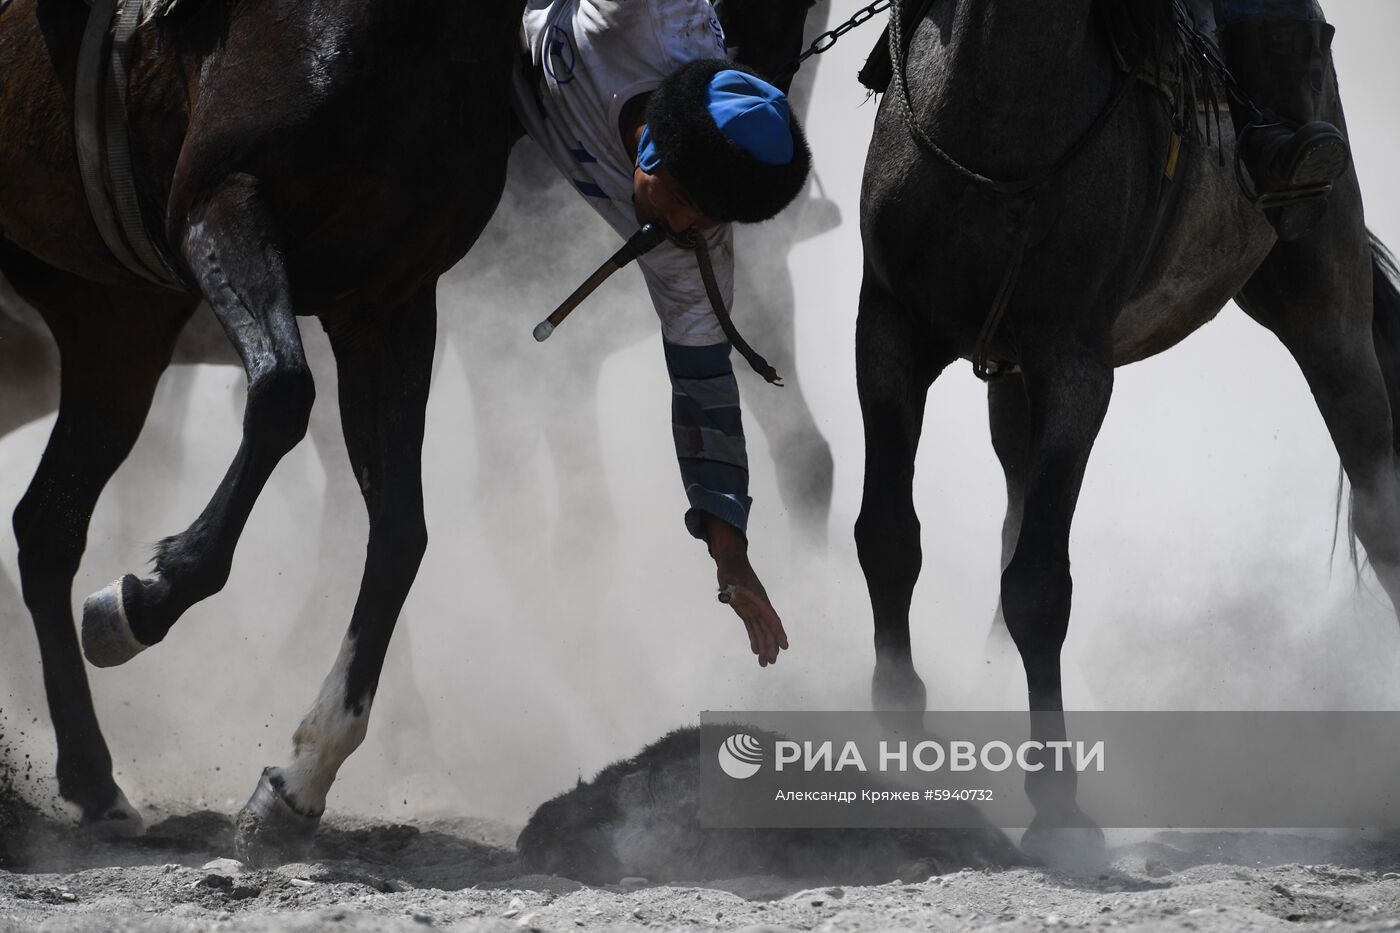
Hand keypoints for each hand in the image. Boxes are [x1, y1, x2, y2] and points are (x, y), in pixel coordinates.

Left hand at [704, 515, 788, 666]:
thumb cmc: (732, 570)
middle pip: (768, 628)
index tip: (784, 645)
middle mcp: (760, 606)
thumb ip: (729, 588)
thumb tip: (725, 596)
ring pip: (761, 631)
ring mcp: (754, 609)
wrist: (732, 563)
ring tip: (764, 663)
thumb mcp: (729, 577)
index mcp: (759, 599)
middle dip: (770, 645)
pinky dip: (754, 639)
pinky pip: (752, 627)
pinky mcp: (746, 611)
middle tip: (771, 662)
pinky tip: (755, 650)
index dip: (778, 632)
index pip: (771, 618)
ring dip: (763, 646)